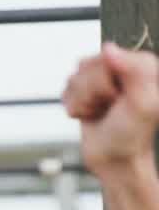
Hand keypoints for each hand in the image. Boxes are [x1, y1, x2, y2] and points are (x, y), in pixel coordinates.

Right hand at [62, 41, 158, 176]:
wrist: (113, 161)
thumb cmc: (130, 136)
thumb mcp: (143, 104)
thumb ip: (136, 71)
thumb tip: (109, 48)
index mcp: (142, 67)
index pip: (106, 56)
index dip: (105, 80)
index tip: (118, 100)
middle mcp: (122, 70)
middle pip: (86, 65)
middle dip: (91, 92)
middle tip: (107, 108)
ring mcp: (103, 81)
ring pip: (74, 76)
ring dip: (82, 101)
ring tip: (99, 113)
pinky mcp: (86, 91)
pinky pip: (66, 89)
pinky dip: (73, 106)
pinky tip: (89, 115)